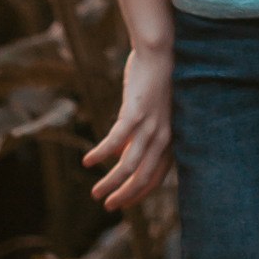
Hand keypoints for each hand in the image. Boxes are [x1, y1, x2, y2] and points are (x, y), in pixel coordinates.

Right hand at [84, 43, 172, 207]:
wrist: (159, 53)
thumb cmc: (153, 81)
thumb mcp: (148, 113)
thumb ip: (138, 135)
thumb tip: (120, 153)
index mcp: (169, 138)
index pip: (156, 176)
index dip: (140, 193)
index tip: (124, 203)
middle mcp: (163, 136)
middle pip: (144, 176)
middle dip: (125, 195)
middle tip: (108, 205)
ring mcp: (150, 125)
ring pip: (129, 165)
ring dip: (111, 182)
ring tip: (96, 193)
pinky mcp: (135, 113)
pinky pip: (115, 140)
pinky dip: (101, 154)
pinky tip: (88, 162)